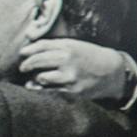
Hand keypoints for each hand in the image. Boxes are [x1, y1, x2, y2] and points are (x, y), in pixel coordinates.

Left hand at [18, 38, 136, 106]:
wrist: (113, 72)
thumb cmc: (90, 57)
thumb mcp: (74, 45)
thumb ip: (52, 45)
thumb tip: (27, 48)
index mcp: (68, 47)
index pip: (40, 47)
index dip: (28, 51)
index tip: (23, 54)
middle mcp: (68, 61)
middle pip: (37, 61)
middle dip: (27, 65)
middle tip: (24, 68)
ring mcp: (70, 77)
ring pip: (41, 78)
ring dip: (36, 78)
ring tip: (38, 78)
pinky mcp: (73, 91)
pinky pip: (50, 91)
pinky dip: (43, 89)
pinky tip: (42, 87)